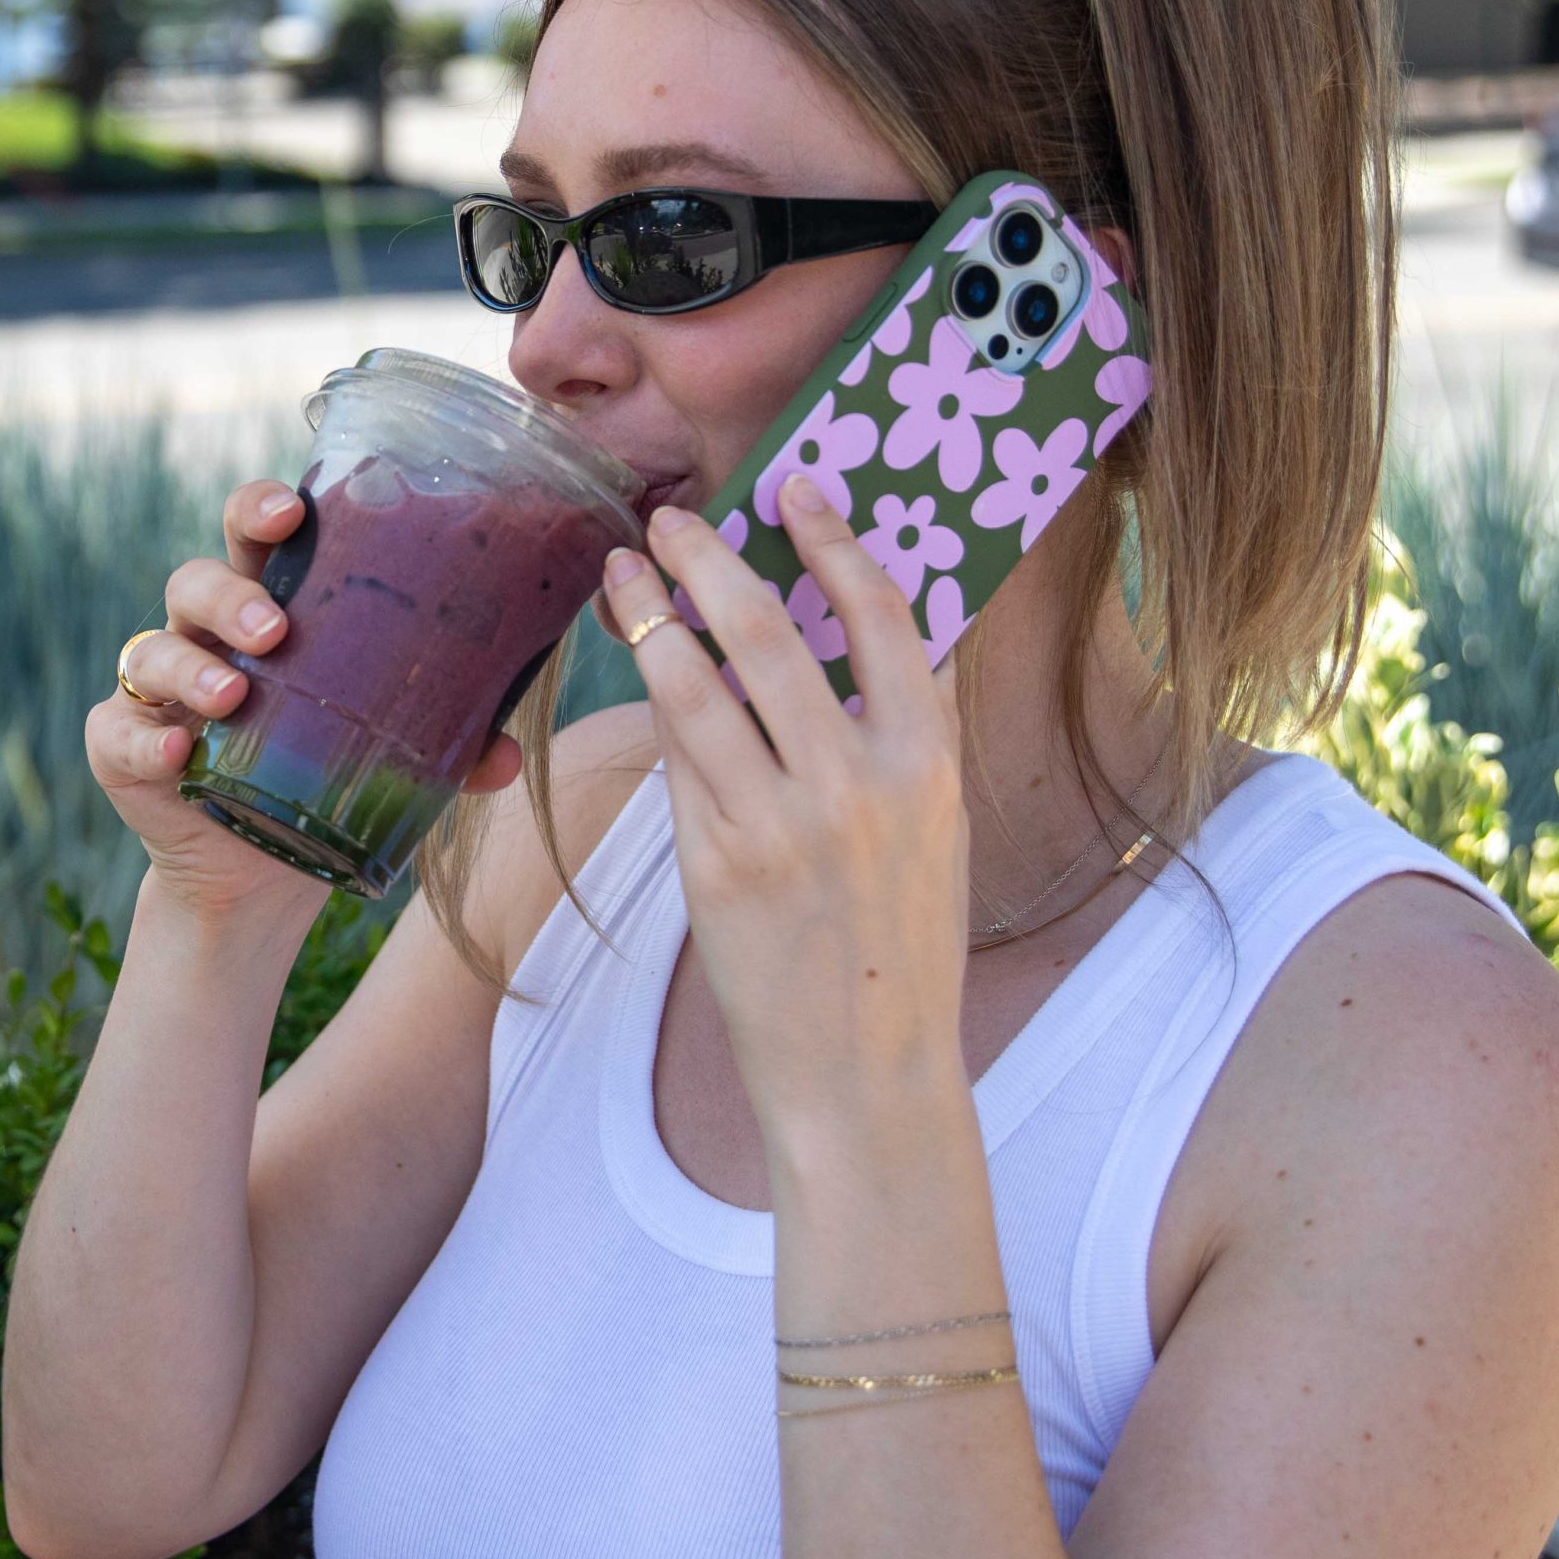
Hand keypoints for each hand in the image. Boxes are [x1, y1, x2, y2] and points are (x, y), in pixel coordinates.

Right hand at [89, 474, 525, 922]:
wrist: (260, 872)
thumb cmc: (325, 779)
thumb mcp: (387, 759)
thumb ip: (447, 751)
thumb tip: (506, 757)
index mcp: (268, 609)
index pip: (255, 536)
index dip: (261, 509)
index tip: (293, 509)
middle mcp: (204, 638)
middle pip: (196, 580)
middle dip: (231, 594)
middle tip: (276, 629)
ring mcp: (155, 692)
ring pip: (151, 650)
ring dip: (190, 668)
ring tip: (235, 696)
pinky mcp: (121, 749)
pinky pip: (116, 733)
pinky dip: (143, 742)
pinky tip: (176, 755)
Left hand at [598, 471, 972, 1149]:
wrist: (866, 1071)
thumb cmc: (899, 944)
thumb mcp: (934, 829)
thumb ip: (901, 734)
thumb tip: (849, 634)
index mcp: (930, 763)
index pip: (883, 617)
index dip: (833, 539)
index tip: (793, 487)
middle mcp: (857, 785)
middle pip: (767, 634)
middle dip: (709, 560)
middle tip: (669, 519)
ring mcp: (780, 826)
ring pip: (697, 689)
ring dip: (651, 618)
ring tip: (624, 574)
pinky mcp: (715, 866)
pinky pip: (677, 762)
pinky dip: (657, 705)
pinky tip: (641, 667)